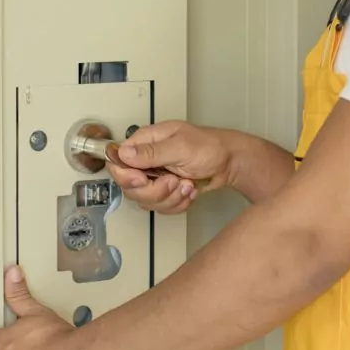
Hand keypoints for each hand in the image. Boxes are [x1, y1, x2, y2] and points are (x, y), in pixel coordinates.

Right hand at [110, 120, 235, 214]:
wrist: (230, 162)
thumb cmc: (210, 147)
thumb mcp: (181, 147)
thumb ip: (151, 152)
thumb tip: (123, 153)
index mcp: (146, 142)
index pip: (118, 162)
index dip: (126, 176)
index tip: (142, 180)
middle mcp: (147, 160)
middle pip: (131, 187)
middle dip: (154, 190)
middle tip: (174, 181)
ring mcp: (156, 177)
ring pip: (146, 200)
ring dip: (170, 198)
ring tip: (187, 185)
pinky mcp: (167, 191)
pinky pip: (162, 207)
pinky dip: (178, 203)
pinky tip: (190, 191)